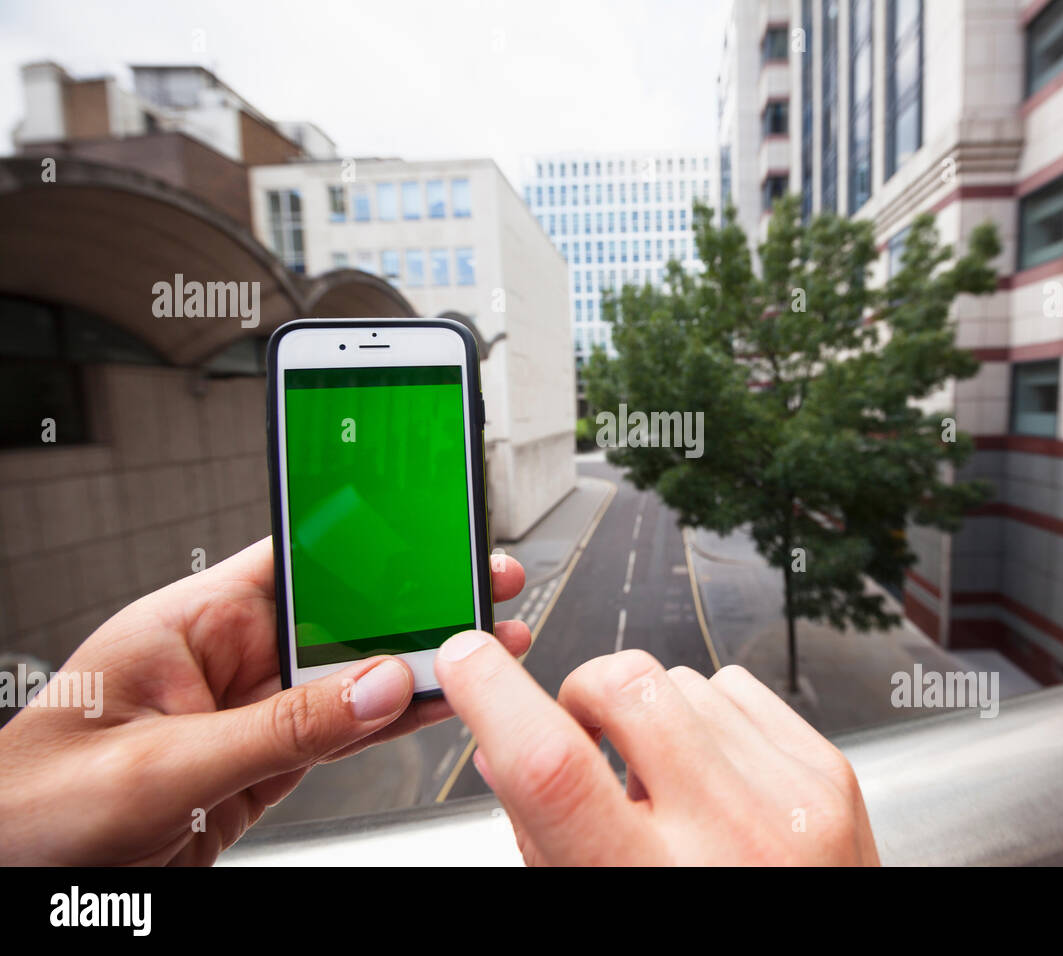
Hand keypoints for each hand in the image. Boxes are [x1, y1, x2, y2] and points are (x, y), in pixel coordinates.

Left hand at [0, 537, 529, 865]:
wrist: (3, 878)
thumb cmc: (30, 806)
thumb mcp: (157, 765)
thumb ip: (275, 728)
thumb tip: (372, 687)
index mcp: (186, 624)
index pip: (291, 560)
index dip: (364, 539)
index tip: (430, 528)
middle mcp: (224, 661)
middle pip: (337, 618)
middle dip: (411, 602)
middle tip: (482, 583)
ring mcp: (248, 716)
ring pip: (349, 678)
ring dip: (417, 664)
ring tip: (486, 644)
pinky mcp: (261, 767)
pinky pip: (340, 734)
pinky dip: (393, 723)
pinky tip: (437, 704)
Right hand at [434, 636, 878, 864]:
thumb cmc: (705, 942)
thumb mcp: (597, 908)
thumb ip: (544, 839)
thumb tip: (500, 751)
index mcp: (649, 884)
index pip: (555, 770)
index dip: (497, 698)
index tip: (470, 662)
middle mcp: (729, 838)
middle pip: (626, 689)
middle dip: (584, 689)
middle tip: (586, 733)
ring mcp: (787, 798)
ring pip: (681, 679)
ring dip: (654, 714)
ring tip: (666, 782)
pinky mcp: (826, 772)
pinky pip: (738, 686)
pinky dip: (709, 715)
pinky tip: (714, 772)